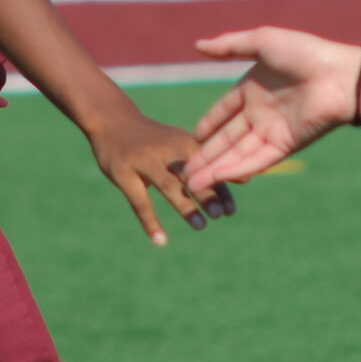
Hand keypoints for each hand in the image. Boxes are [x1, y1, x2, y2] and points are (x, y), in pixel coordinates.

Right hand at [89, 113, 233, 246]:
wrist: (112, 120)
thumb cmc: (154, 138)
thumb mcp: (181, 143)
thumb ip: (211, 164)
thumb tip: (248, 179)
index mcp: (182, 142)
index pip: (207, 166)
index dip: (220, 188)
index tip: (231, 211)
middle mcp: (165, 150)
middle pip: (190, 174)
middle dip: (207, 195)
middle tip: (220, 216)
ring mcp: (143, 161)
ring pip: (168, 186)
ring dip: (186, 206)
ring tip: (201, 225)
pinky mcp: (123, 172)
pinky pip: (139, 202)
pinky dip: (151, 223)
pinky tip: (161, 241)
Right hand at [182, 27, 360, 188]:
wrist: (338, 75)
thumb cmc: (304, 53)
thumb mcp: (262, 42)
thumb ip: (229, 46)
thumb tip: (197, 45)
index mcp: (253, 88)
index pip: (224, 110)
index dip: (208, 124)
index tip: (191, 139)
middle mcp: (261, 112)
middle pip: (227, 138)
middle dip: (205, 155)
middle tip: (182, 171)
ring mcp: (272, 131)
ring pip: (237, 154)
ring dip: (215, 169)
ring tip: (191, 184)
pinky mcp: (285, 146)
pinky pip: (255, 160)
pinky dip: (235, 169)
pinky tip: (215, 178)